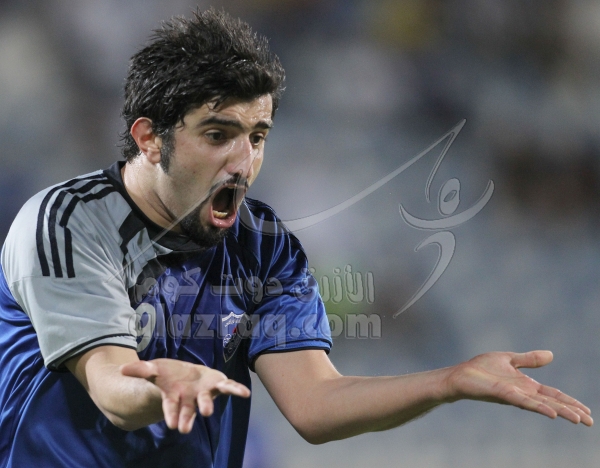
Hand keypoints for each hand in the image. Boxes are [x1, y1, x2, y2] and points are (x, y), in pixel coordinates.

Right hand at [121, 359, 249, 432]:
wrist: (187, 375)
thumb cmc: (169, 376)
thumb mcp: (154, 369)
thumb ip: (140, 370)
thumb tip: (121, 370)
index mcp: (174, 396)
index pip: (171, 407)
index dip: (171, 415)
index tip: (171, 425)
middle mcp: (189, 398)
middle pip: (188, 410)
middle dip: (187, 418)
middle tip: (184, 430)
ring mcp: (204, 392)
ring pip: (207, 400)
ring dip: (207, 406)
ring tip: (207, 413)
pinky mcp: (217, 384)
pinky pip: (228, 387)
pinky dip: (237, 390)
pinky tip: (245, 393)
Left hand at [445, 350, 591, 425]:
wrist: (459, 376)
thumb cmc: (480, 369)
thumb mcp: (509, 360)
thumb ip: (529, 359)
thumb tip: (552, 355)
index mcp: (526, 385)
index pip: (553, 395)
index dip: (570, 402)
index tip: (587, 411)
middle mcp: (522, 393)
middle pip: (552, 403)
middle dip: (571, 411)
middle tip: (590, 421)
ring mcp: (514, 395)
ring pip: (542, 405)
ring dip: (560, 412)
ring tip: (579, 419)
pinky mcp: (503, 394)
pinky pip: (523, 402)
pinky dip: (538, 407)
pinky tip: (552, 413)